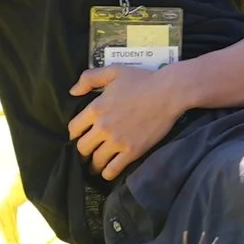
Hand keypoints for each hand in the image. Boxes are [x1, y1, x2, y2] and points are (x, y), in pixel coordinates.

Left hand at [68, 65, 186, 181]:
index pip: (74, 129)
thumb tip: (73, 92)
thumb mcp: (115, 71)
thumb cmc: (143, 79)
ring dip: (94, 164)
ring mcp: (117, 141)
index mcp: (96, 108)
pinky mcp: (132, 151)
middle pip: (81, 148)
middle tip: (90, 150)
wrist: (170, 91)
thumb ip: (90, 78)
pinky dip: (108, 172)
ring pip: (95, 161)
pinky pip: (112, 170)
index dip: (76, 133)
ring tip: (98, 163)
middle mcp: (102, 127)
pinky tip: (109, 169)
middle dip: (84, 150)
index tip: (82, 135)